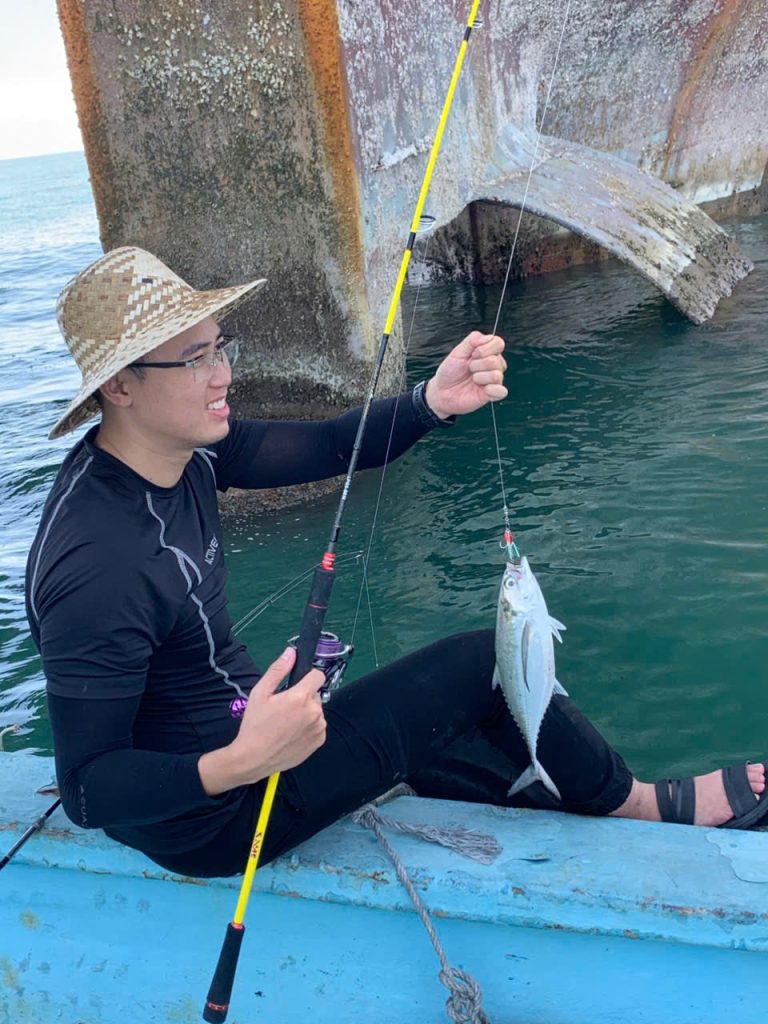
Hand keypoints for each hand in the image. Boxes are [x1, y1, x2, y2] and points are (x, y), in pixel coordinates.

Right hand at [198, 647, 325, 794]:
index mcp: (301, 698)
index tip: (296, 684)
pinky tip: (291, 733)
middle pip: (315, 694)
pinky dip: (308, 727)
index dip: (307, 677)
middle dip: (303, 697)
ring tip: (286, 722)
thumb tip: (291, 652)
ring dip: (306, 712)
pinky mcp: (319, 741)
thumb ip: (278, 670)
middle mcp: (314, 712)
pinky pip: (317, 726)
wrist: (253, 758)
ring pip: (317, 710)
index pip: (317, 675)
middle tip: (284, 707)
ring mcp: (319, 728)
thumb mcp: (260, 693)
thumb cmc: (254, 725)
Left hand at [424, 331, 506, 419]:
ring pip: (497, 375)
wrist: (442, 391)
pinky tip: (481, 389)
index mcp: (488, 352)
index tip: (472, 354)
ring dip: (479, 377)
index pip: (498, 343)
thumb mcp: (458, 352)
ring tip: (472, 379)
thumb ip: (472, 340)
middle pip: (496, 360)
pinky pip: (501, 391)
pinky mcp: (493, 394)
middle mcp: (494, 365)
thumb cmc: (450, 371)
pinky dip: (491, 390)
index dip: (485, 348)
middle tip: (469, 369)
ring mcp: (494, 380)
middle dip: (477, 364)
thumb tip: (488, 337)